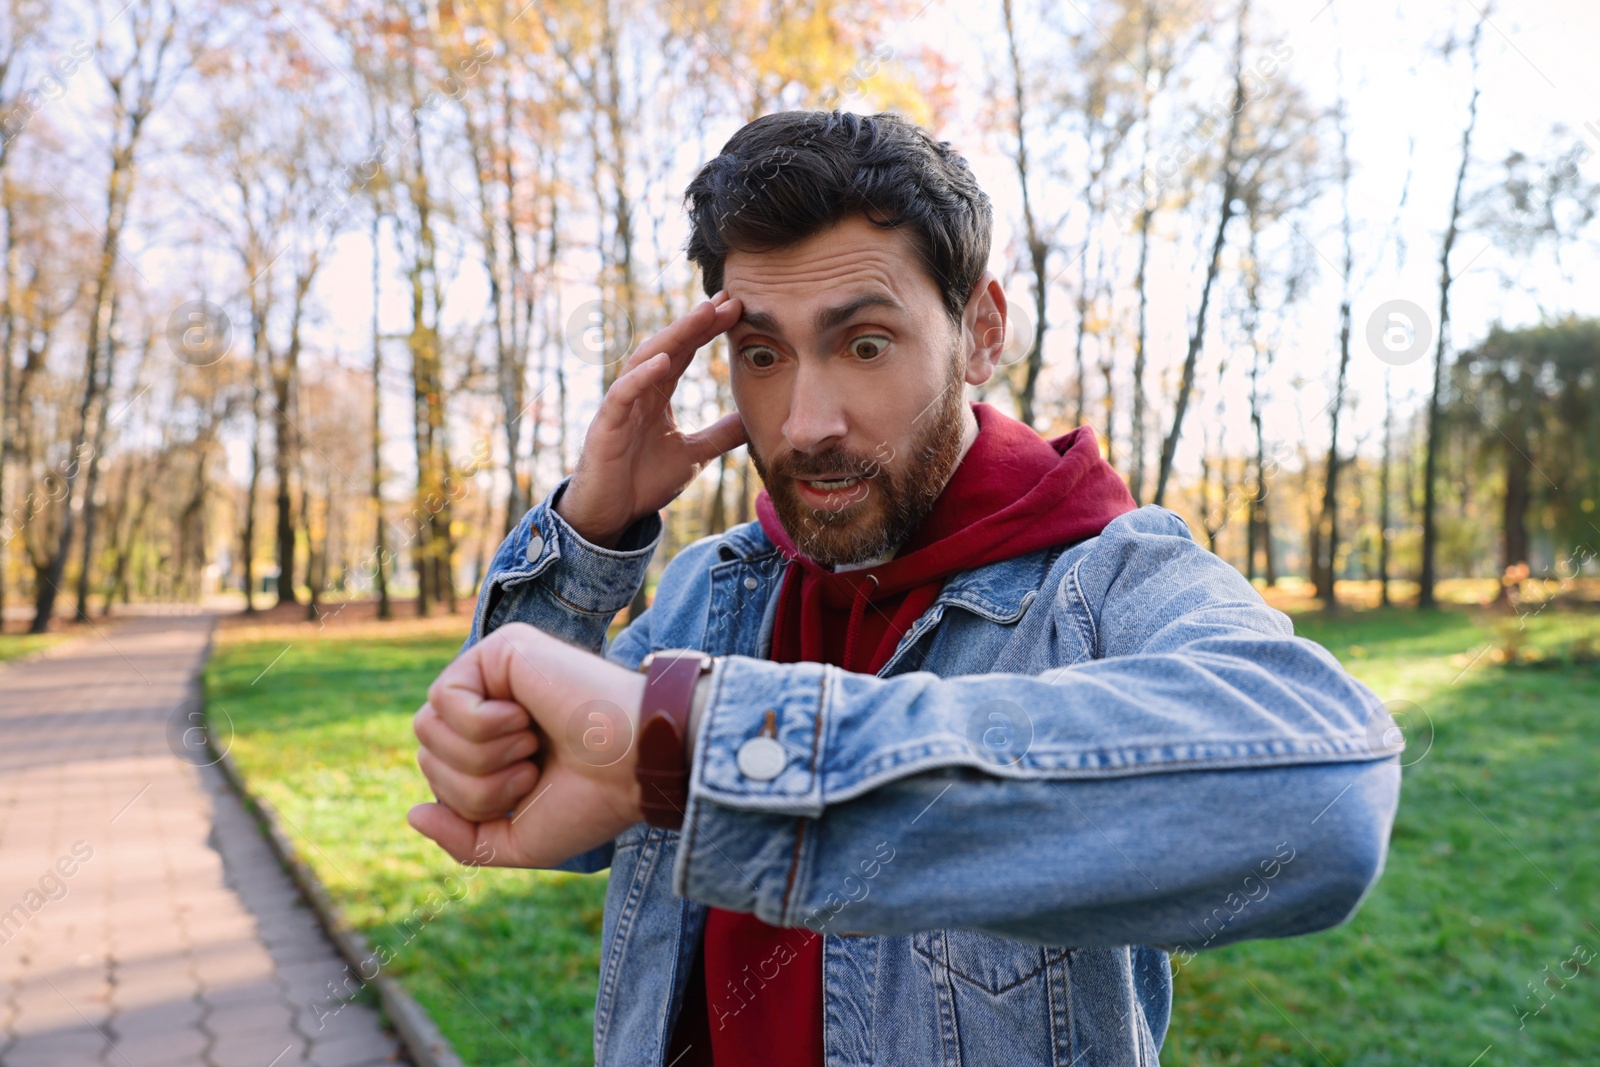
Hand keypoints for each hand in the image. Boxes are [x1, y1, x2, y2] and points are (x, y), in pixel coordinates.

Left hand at [408, 623, 647, 868]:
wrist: (632, 767)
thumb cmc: (589, 802)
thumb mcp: (517, 839)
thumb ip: (463, 839)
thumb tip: (413, 814)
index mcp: (493, 741)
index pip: (434, 769)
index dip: (466, 799)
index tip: (528, 788)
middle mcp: (490, 701)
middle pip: (424, 749)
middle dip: (473, 783)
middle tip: (532, 770)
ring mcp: (495, 671)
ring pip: (427, 725)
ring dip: (480, 755)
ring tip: (530, 745)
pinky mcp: (501, 648)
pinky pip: (446, 697)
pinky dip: (483, 725)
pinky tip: (525, 716)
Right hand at [557, 292, 746, 546]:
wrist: (611, 515)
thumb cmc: (643, 482)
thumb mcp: (693, 456)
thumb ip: (719, 436)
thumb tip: (753, 420)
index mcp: (658, 395)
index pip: (685, 353)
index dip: (708, 330)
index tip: (735, 308)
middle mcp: (639, 392)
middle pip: (669, 346)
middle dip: (697, 322)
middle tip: (726, 299)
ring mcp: (621, 406)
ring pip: (646, 360)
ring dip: (674, 336)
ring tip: (702, 316)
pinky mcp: (606, 426)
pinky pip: (623, 394)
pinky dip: (642, 376)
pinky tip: (664, 360)